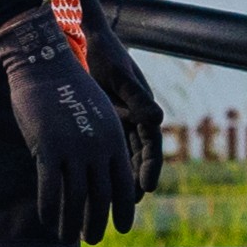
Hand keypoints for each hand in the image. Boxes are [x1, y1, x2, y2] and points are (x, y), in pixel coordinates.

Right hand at [0, 14, 147, 241]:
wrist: (43, 65)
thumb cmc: (68, 90)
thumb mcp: (98, 115)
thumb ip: (104, 142)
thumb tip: (103, 169)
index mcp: (114, 139)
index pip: (124, 183)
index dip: (123, 208)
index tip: (123, 227)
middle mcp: (98, 147)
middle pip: (102, 197)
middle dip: (98, 222)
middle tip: (93, 238)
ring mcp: (74, 149)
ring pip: (76, 199)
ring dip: (72, 223)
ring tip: (68, 237)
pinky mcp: (48, 148)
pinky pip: (50, 190)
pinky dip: (50, 210)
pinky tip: (47, 221)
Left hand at [90, 24, 171, 188]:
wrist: (87, 41)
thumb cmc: (106, 55)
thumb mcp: (121, 76)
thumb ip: (137, 98)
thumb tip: (159, 120)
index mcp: (145, 111)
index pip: (151, 148)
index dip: (150, 169)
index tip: (146, 188)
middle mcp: (135, 120)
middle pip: (137, 159)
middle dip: (133, 182)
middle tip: (126, 205)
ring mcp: (119, 123)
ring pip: (120, 158)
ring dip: (116, 179)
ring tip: (108, 202)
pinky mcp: (102, 124)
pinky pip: (102, 150)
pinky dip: (99, 166)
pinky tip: (87, 182)